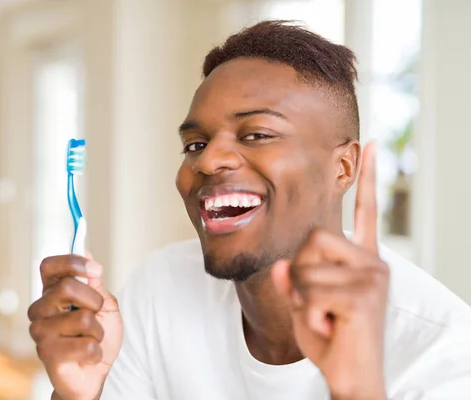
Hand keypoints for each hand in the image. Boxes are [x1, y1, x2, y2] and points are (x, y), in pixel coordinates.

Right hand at [28, 254, 122, 399]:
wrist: (95, 374)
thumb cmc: (97, 337)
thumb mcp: (105, 306)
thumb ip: (95, 283)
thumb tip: (86, 251)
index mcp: (52, 293)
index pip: (49, 266)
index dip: (73, 262)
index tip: (96, 270)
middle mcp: (40, 309)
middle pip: (67, 286)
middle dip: (95, 301)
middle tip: (97, 316)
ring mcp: (41, 331)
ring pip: (83, 318)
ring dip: (98, 331)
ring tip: (91, 340)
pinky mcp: (47, 353)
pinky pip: (87, 344)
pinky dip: (96, 351)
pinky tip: (86, 357)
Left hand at [272, 142, 388, 399]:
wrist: (349, 376)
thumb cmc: (329, 338)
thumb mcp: (302, 302)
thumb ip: (292, 278)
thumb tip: (280, 266)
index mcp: (360, 259)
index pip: (365, 211)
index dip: (368, 178)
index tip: (371, 144)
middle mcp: (372, 262)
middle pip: (311, 238)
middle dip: (300, 273)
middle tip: (317, 304)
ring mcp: (372, 277)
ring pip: (305, 267)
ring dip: (302, 298)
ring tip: (325, 317)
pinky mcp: (365, 295)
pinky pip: (310, 291)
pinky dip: (309, 313)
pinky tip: (330, 325)